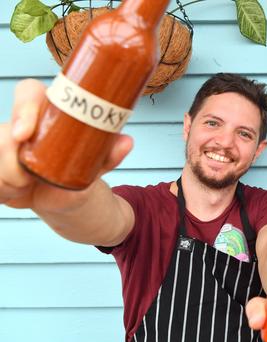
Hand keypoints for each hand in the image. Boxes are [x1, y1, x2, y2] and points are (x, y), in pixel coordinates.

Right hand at [0, 79, 132, 209]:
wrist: (71, 196)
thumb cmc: (83, 168)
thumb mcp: (97, 163)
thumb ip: (109, 153)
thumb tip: (126, 142)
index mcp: (49, 111)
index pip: (28, 92)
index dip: (23, 108)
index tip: (25, 135)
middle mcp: (23, 124)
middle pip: (2, 130)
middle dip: (9, 160)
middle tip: (27, 180)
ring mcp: (5, 146)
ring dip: (6, 179)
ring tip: (26, 188)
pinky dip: (2, 191)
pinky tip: (16, 195)